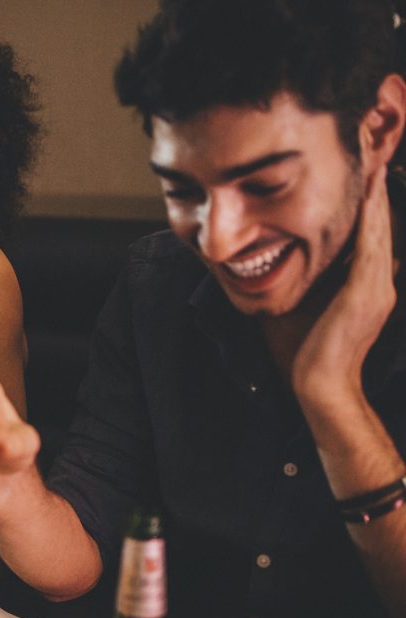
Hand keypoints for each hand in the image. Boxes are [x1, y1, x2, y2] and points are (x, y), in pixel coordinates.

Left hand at [293, 165, 398, 401]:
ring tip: (376, 166)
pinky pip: (370, 249)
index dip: (370, 207)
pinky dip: (370, 222)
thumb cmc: (311, 351)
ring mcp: (376, 288)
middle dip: (378, 194)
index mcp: (370, 286)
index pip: (372, 238)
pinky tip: (369, 198)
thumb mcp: (318, 308)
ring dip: (377, 199)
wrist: (320, 384)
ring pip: (379, 233)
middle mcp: (379, 283)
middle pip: (380, 228)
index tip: (365, 177)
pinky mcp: (365, 294)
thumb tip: (309, 263)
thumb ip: (323, 284)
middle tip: (376, 159)